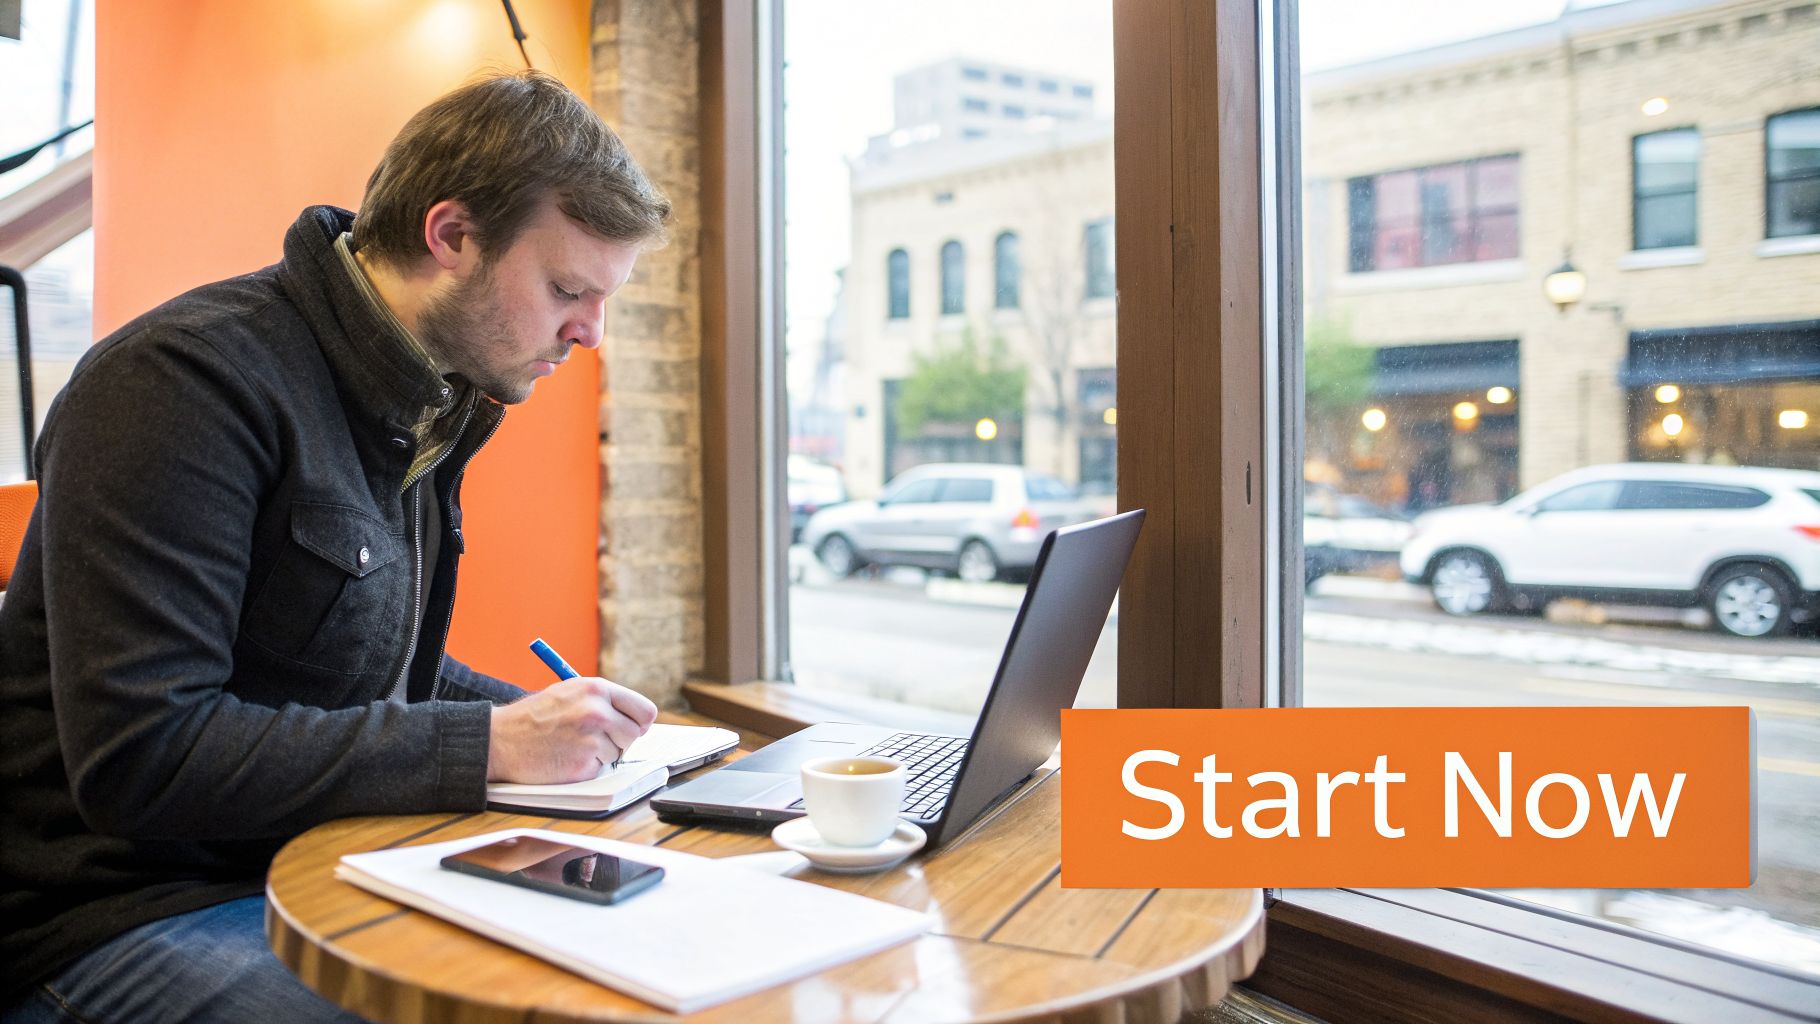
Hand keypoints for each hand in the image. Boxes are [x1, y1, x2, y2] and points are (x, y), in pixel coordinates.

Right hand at [486, 677, 658, 782]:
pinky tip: (565, 758)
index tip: (632, 727)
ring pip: (618, 753)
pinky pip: (601, 769)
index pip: (644, 710)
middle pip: (634, 734)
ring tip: (572, 745)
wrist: (500, 740)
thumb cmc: (534, 716)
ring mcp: (591, 740)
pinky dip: (586, 768)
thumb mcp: (570, 692)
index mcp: (597, 689)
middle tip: (594, 738)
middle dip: (619, 739)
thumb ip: (603, 701)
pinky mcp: (583, 766)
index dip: (639, 722)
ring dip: (601, 754)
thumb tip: (637, 719)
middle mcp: (598, 712)